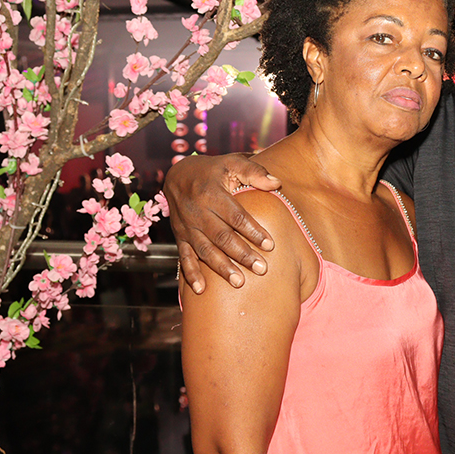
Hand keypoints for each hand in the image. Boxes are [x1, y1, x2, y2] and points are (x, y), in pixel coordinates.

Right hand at [164, 153, 281, 292]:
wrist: (177, 175)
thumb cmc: (213, 170)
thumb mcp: (232, 162)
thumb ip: (254, 171)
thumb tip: (277, 183)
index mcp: (211, 193)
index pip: (235, 216)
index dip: (252, 231)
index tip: (270, 245)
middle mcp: (196, 212)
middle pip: (222, 237)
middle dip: (242, 254)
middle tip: (262, 269)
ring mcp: (186, 227)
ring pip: (205, 250)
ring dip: (222, 268)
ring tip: (239, 282)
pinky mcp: (180, 237)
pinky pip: (184, 257)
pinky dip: (191, 275)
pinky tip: (202, 290)